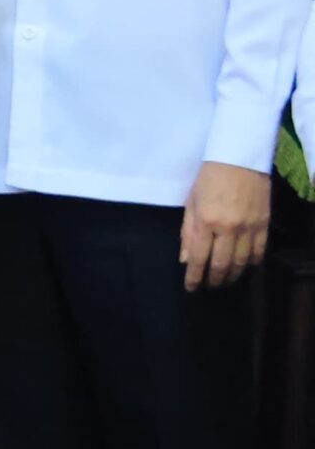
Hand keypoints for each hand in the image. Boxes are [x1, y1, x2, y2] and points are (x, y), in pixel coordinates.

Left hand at [180, 159, 269, 290]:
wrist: (238, 160)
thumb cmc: (208, 179)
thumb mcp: (191, 203)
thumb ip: (187, 232)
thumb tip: (185, 259)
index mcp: (206, 222)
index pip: (199, 258)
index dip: (195, 277)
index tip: (191, 288)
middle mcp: (228, 228)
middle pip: (222, 264)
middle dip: (214, 280)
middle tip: (210, 287)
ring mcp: (249, 228)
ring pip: (242, 262)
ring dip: (233, 275)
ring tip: (225, 281)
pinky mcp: (264, 225)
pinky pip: (260, 251)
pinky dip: (252, 263)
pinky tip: (246, 267)